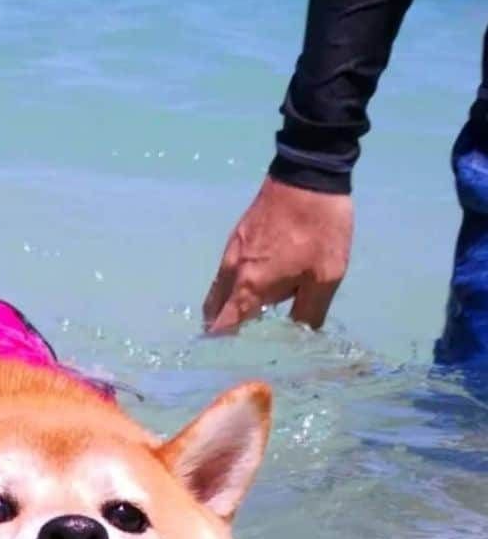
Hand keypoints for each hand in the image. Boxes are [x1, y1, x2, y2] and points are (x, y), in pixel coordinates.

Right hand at [203, 176, 352, 332]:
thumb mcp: (326, 277)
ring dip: (223, 308)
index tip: (230, 361)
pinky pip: (224, 273)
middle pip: (213, 310)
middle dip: (219, 329)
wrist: (307, 177)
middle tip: (235, 345)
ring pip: (216, 291)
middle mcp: (231, 272)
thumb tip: (298, 339)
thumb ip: (309, 313)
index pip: (223, 326)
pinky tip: (251, 287)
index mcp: (250, 287)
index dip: (224, 347)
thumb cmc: (319, 230)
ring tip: (243, 320)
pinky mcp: (236, 237)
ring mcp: (230, 253)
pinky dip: (229, 288)